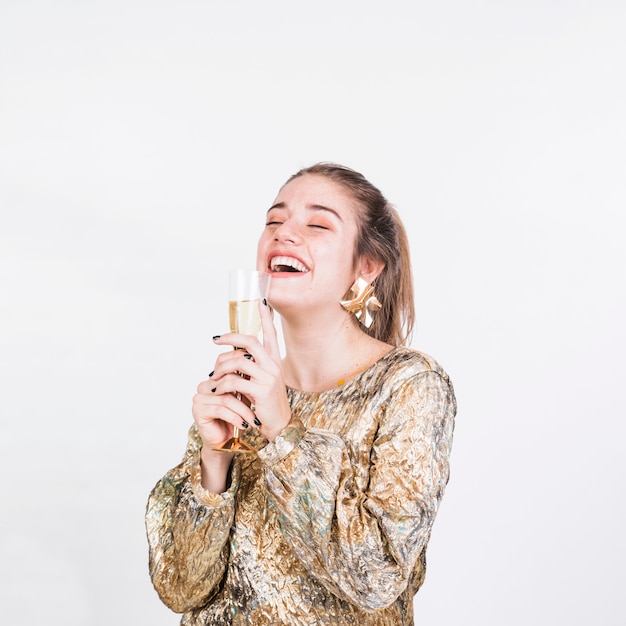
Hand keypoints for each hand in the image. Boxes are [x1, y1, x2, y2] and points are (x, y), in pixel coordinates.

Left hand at [206, 299, 291, 442]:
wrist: (278, 426)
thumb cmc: (266, 404)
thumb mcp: (261, 381)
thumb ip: (251, 367)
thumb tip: (234, 355)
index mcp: (274, 361)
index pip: (271, 333)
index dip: (266, 317)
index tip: (262, 300)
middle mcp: (273, 365)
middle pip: (250, 341)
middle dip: (231, 337)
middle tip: (215, 340)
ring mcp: (268, 377)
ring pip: (238, 360)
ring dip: (221, 367)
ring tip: (213, 376)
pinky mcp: (261, 390)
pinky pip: (234, 381)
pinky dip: (221, 384)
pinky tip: (216, 389)